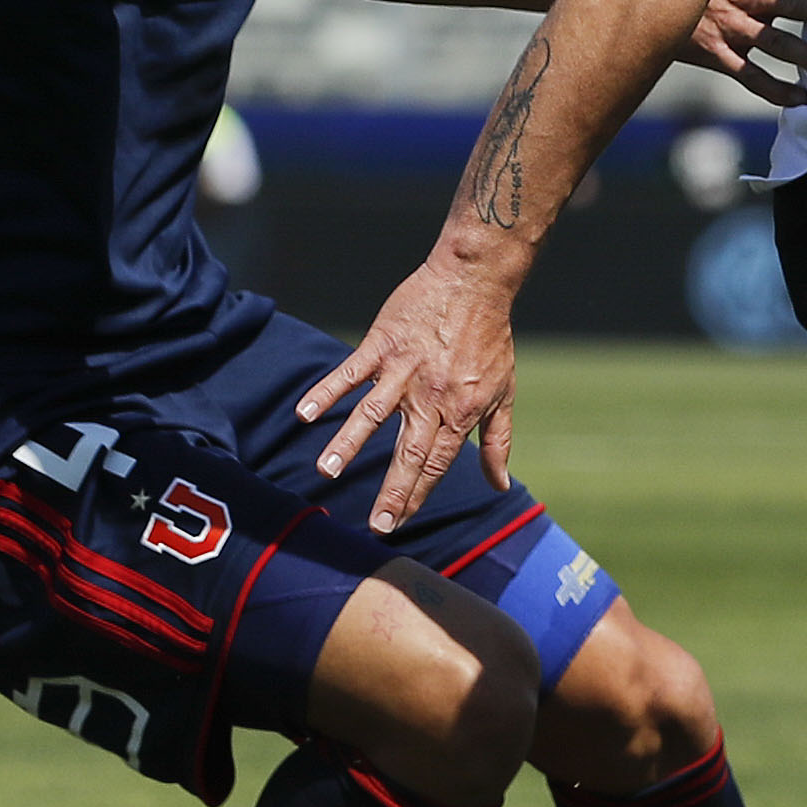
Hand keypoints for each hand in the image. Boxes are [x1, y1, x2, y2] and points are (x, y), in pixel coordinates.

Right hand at [297, 238, 524, 533]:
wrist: (475, 282)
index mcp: (459, 412)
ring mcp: (404, 370)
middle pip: (408, 451)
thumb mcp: (502, 393)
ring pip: (372, 414)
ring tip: (326, 472)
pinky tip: (304, 412)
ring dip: (348, 444)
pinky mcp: (382, 344)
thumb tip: (500, 485)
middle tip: (373, 524)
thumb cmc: (491, 340)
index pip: (436, 464)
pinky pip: (351, 372)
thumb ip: (498, 442)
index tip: (396, 524)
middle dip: (392, 490)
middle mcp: (430, 397)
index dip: (417, 495)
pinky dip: (327, 391)